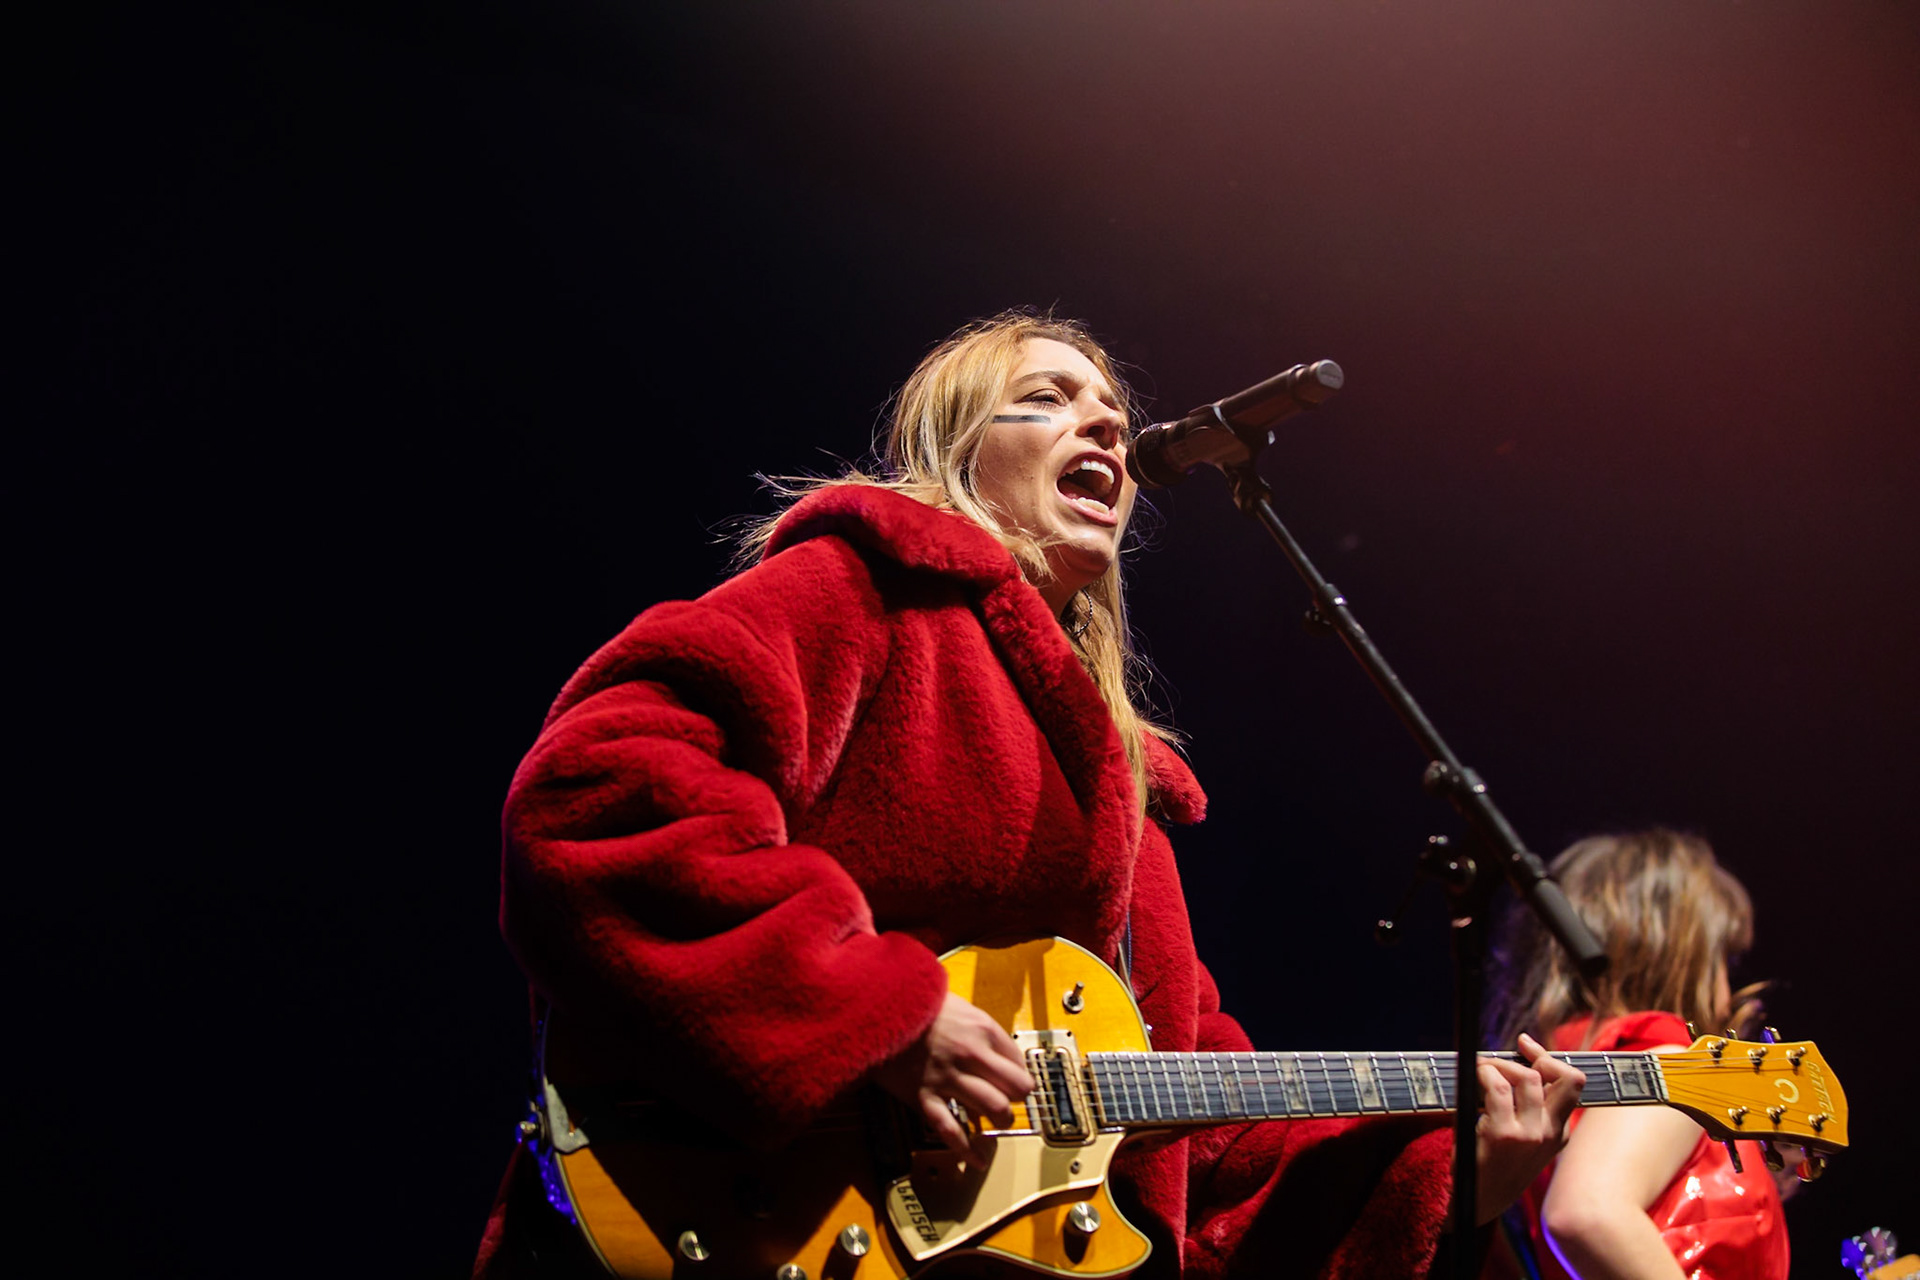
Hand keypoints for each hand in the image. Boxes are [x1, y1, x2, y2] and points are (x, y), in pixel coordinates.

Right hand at [875, 992, 1034, 1156]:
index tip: (1012, 1081)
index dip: (1019, 1075)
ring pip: (993, 1108)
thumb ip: (981, 1030)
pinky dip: (967, 1149)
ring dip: (1000, 1121)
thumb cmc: (918, 1005)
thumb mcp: (960, 1006)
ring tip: (996, 1123)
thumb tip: (999, 1053)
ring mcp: (948, 1077)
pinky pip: (951, 1129)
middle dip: (1016, 1100)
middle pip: (1016, 1089)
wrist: (876, 1010)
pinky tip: (977, 1161)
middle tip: (1008, 1101)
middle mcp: (971, 1054)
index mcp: (982, 1029)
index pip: (1019, 1063)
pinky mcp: (924, 1096)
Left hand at [1472, 1032, 1585, 1222]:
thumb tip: (1518, 1056)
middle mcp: (1551, 1132)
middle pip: (1567, 1077)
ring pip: (1528, 1077)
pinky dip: (1484, 1074)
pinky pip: (1498, 1087)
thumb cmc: (1492, 1161)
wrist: (1477, 1199)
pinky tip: (1475, 1079)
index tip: (1525, 1045)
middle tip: (1502, 1062)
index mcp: (1559, 1132)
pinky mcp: (1504, 1134)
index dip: (1550, 1057)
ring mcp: (1530, 1134)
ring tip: (1483, 1071)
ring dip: (1500, 1065)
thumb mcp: (1520, 1134)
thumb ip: (1524, 1102)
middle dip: (1537, 1057)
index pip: (1572, 1083)